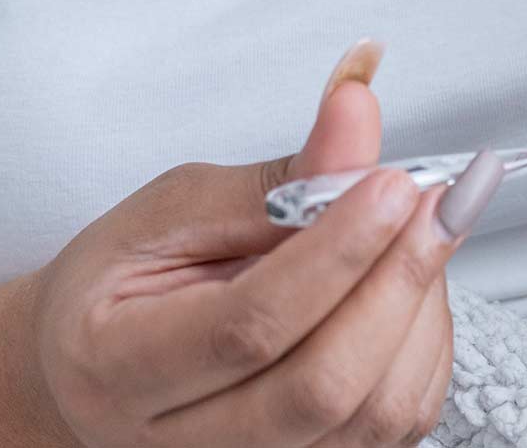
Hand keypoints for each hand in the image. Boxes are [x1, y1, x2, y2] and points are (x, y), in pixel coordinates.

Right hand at [21, 44, 502, 446]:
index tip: (393, 184)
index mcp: (119, 369)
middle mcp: (181, 445)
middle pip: (322, 386)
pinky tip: (410, 285)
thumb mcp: (174, 210)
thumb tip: (355, 112)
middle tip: (435, 200)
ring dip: (421, 308)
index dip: (338, 253)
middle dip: (398, 279)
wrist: (91, 369)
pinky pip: (399, 423)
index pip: (249, 328)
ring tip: (419, 232)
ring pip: (374, 413)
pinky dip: (426, 346)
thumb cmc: (121, 287)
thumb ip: (276, 180)